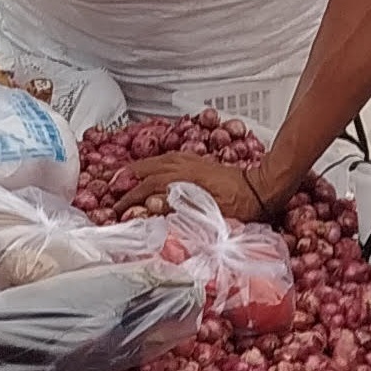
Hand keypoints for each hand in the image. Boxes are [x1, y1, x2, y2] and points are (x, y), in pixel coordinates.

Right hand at [115, 153, 270, 223]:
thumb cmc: (241, 203)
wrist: (262, 188)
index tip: (116, 209)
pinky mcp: (198, 162)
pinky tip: (151, 168)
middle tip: (108, 185)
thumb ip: (179, 208)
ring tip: (122, 175)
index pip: (147, 186)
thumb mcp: (209, 212)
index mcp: (184, 178)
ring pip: (155, 161)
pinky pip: (168, 158)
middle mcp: (184, 166)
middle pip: (146, 168)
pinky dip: (153, 163)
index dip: (129, 198)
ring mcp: (191, 161)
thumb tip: (151, 206)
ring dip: (137, 168)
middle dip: (125, 177)